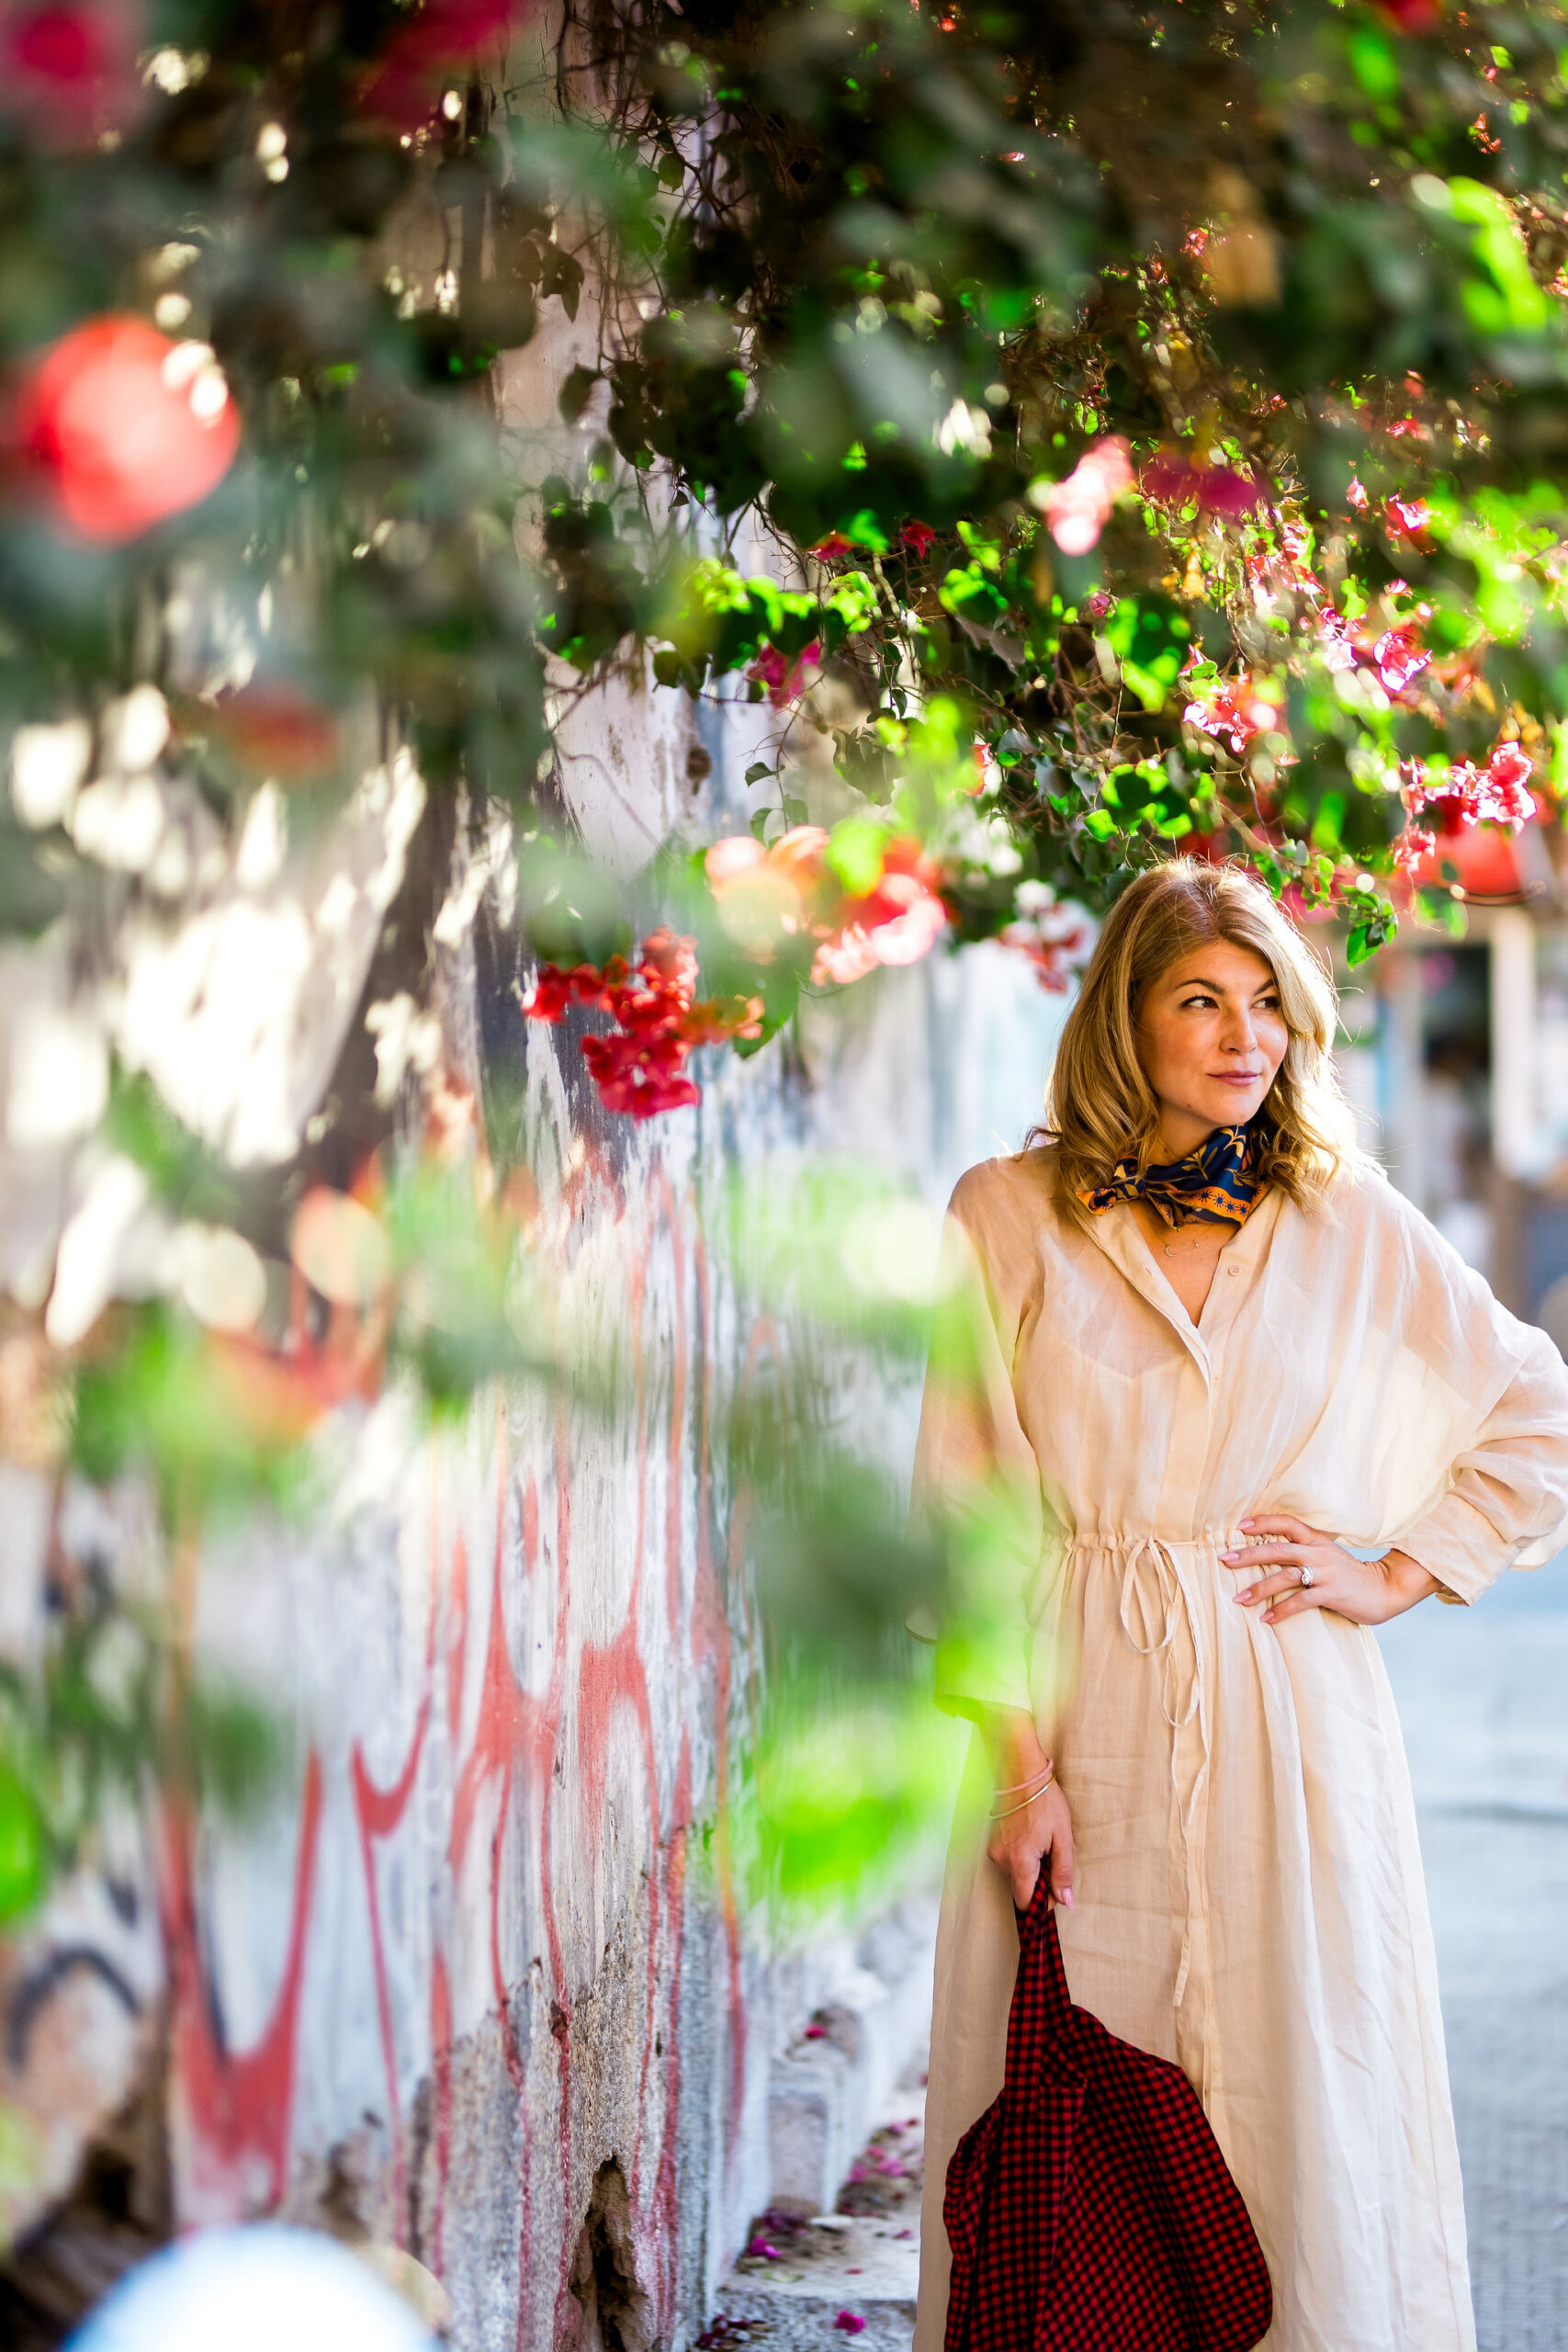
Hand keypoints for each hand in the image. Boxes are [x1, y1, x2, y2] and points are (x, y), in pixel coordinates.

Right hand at [979, 1706, 1075, 1911]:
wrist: (1022, 1771)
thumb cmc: (1046, 1802)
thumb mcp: (1063, 1837)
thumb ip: (1063, 1873)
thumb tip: (1065, 1903)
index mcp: (1020, 1861)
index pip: (1025, 1902)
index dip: (1041, 1903)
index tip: (1055, 1894)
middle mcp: (1001, 1859)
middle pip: (1020, 1889)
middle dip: (1038, 1883)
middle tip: (1053, 1859)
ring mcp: (994, 1850)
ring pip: (1015, 1874)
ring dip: (1030, 1868)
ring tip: (1042, 1843)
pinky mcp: (992, 1841)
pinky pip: (1008, 1860)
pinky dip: (1021, 1857)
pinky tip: (1031, 1838)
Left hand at [1224, 1514, 1438, 1625]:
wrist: (1383, 1589)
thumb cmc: (1348, 1575)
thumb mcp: (1326, 1555)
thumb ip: (1303, 1552)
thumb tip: (1267, 1553)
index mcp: (1316, 1541)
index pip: (1287, 1524)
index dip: (1263, 1522)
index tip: (1239, 1526)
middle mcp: (1319, 1553)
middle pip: (1278, 1549)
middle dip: (1249, 1555)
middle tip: (1225, 1561)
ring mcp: (1325, 1573)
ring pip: (1286, 1576)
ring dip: (1259, 1589)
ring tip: (1239, 1599)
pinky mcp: (1332, 1594)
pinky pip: (1301, 1602)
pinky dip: (1281, 1611)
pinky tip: (1266, 1619)